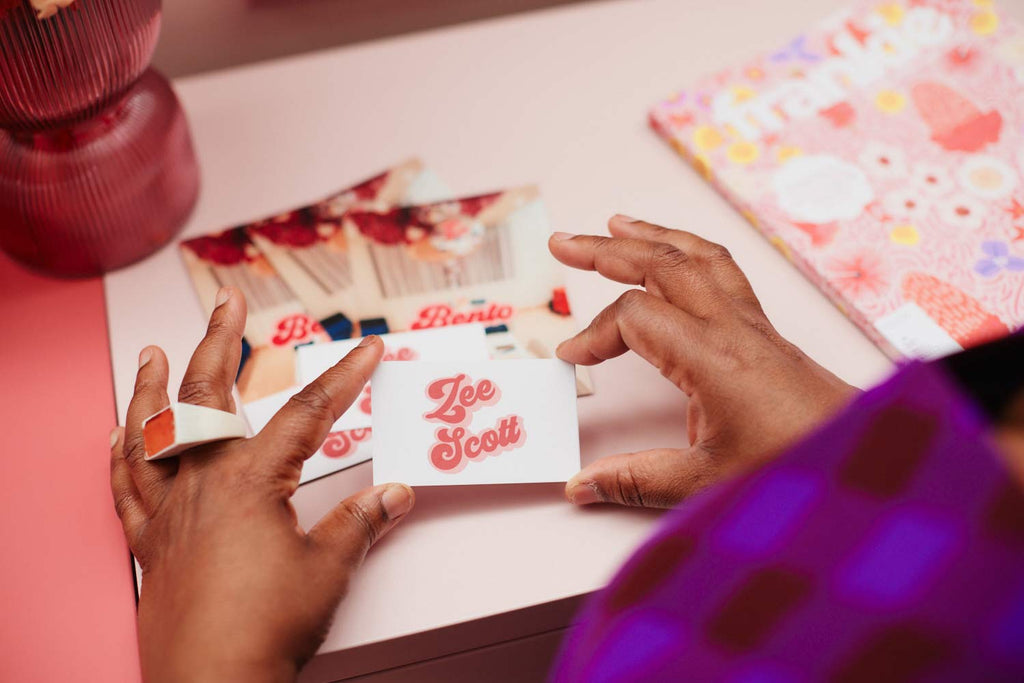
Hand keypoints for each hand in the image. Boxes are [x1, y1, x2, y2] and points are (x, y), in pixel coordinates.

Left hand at [109, 288, 413, 682]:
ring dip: (154, 389)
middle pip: (210, 399)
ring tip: (155, 351)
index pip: (308, 414)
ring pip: (153, 436)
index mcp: (251, 483)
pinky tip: (116, 434)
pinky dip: (118, 459)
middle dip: (221, 343)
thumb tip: (395, 494)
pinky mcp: (149, 545)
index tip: (367, 349)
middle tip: (227, 303)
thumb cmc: (267, 627)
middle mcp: (202, 485)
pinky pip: (125, 491)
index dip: (344, 378)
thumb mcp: (329, 569)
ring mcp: (169, 513)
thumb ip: (360, 523)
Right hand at [551, 215, 856, 508]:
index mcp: (712, 357)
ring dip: (651, 236)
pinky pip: (723, 272)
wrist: (863, 461)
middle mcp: (733, 328)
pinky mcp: (767, 333)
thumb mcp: (706, 483)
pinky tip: (678, 257)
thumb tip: (584, 483)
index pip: (635, 318)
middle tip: (564, 243)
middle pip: (661, 263)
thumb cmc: (798, 465)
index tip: (572, 358)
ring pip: (696, 257)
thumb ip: (637, 480)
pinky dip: (689, 252)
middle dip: (606, 248)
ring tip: (617, 224)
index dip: (593, 334)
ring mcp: (753, 324)